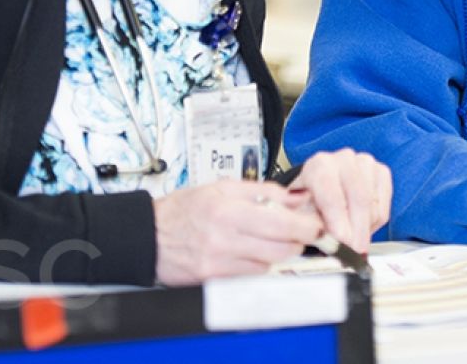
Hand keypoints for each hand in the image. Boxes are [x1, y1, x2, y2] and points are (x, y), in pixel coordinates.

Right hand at [153, 179, 322, 284]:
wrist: (149, 236)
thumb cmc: (184, 209)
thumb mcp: (224, 187)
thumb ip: (263, 191)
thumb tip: (296, 197)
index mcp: (228, 209)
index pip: (281, 222)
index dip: (305, 225)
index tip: (317, 224)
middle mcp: (224, 237)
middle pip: (280, 246)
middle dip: (297, 239)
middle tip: (300, 231)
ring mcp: (219, 262)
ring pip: (269, 263)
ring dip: (278, 252)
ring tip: (272, 238)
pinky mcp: (214, 279)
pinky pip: (251, 275)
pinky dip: (259, 265)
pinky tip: (252, 251)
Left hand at [290, 148, 391, 252]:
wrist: (320, 192)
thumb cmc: (310, 204)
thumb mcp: (303, 215)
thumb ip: (313, 225)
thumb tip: (327, 239)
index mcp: (320, 165)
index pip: (333, 193)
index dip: (338, 220)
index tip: (343, 241)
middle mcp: (344, 159)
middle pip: (359, 197)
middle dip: (358, 229)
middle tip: (355, 251)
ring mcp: (365, 163)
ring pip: (373, 204)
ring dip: (365, 229)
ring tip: (352, 240)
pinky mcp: (382, 172)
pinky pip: (384, 207)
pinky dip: (375, 224)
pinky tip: (361, 226)